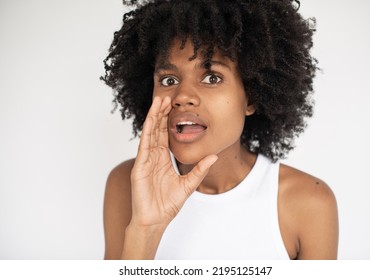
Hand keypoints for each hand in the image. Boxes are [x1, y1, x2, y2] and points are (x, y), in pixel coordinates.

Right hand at [130, 96, 217, 227]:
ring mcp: (145, 160)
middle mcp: (153, 156)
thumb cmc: (167, 204)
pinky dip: (147, 131)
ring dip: (153, 116)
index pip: (164, 134)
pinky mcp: (140, 166)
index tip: (173, 106)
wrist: (156, 220)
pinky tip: (151, 119)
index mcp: (162, 159)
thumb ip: (200, 169)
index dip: (168, 120)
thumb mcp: (189, 184)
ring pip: (149, 133)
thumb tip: (214, 157)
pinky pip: (144, 145)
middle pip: (156, 129)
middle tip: (166, 96)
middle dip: (160, 112)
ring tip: (159, 100)